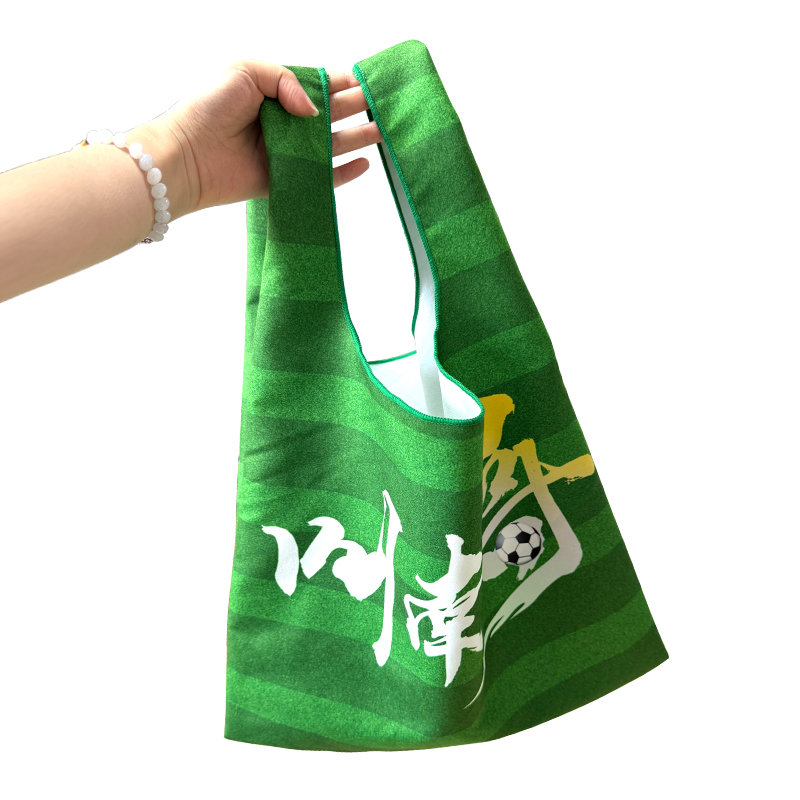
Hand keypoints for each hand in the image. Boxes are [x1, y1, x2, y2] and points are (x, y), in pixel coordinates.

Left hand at [149, 60, 382, 214]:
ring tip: (383, 132)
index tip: (367, 81)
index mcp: (275, 92)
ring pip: (332, 144)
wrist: (187, 155)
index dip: (342, 82)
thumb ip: (286, 80)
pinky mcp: (286, 180)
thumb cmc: (208, 107)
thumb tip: (316, 111)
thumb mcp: (246, 70)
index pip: (317, 85)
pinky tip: (364, 164)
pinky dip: (345, 174)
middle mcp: (284, 122)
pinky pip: (322, 178)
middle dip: (358, 108)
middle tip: (384, 105)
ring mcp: (287, 152)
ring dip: (359, 137)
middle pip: (331, 114)